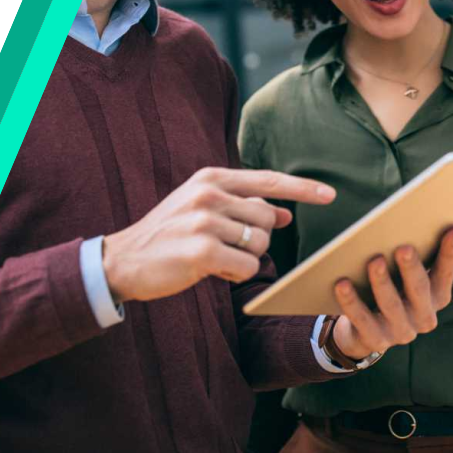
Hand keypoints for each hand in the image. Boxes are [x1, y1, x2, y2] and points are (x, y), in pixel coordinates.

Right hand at [103, 167, 335, 302]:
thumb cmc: (169, 236)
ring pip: (259, 244)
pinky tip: (212, 271)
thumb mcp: (204, 210)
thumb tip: (284, 212)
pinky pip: (247, 266)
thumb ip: (243, 207)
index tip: (330, 194)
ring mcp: (205, 221)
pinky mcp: (202, 251)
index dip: (302, 188)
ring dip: (244, 258)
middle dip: (257, 239)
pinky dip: (236, 273)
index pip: (268, 179)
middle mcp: (209, 194)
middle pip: (267, 218)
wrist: (122, 260)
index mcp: (211, 178)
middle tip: (226, 247)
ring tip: (214, 258)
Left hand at [331, 228, 452, 359]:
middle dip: (412, 268)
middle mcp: (423, 317)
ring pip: (391, 305)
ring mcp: (400, 332)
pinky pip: (362, 319)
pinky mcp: (376, 341)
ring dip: (382, 282)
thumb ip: (438, 259)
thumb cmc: (395, 292)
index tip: (451, 230)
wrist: (366, 332)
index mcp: (437, 298)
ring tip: (374, 261)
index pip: (446, 274)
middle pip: (419, 290)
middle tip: (404, 248)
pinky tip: (342, 284)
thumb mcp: (416, 277)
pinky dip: (351, 301)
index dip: (450, 254)